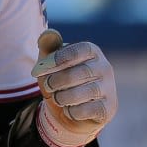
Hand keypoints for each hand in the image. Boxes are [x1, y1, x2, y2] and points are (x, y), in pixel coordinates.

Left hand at [31, 29, 117, 146]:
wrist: (69, 111)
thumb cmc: (60, 82)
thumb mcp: (49, 64)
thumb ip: (48, 47)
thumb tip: (48, 34)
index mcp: (92, 51)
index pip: (75, 52)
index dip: (55, 60)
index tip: (38, 70)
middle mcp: (105, 67)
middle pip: (77, 73)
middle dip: (55, 82)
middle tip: (48, 86)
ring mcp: (109, 88)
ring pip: (80, 94)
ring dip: (61, 98)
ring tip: (58, 98)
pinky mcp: (109, 108)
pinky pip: (84, 111)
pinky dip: (71, 112)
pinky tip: (70, 110)